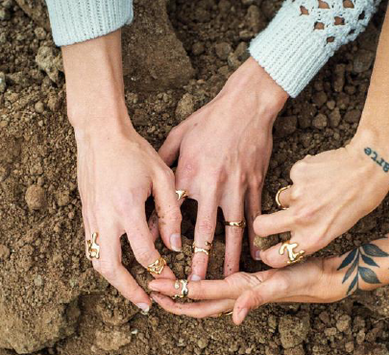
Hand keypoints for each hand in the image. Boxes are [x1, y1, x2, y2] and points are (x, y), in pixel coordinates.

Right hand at [76, 119, 180, 312]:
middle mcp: (105, 218)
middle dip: (129, 290)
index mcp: (127, 209)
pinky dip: (104, 262)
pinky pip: (91, 247)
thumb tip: (174, 246)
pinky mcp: (85, 213)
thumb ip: (170, 212)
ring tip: (131, 289)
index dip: (160, 269)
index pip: (144, 253)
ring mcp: (91, 217)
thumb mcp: (162, 177)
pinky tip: (118, 264)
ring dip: (114, 280)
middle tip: (146, 303)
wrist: (101, 135)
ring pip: (96, 261)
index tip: (172, 276)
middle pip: (111, 268)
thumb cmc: (135, 152)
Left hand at [148, 257, 341, 324]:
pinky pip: (221, 291)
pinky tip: (199, 286)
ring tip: (168, 292)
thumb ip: (257, 299)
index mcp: (240, 289)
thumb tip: (235, 317)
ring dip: (185, 297)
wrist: (321, 277)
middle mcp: (238, 293)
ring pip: (207, 300)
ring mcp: (243, 291)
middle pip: (198, 302)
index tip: (155, 287)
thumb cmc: (303, 279)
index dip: (176, 291)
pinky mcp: (250, 284)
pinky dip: (204, 290)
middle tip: (151, 292)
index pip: (201, 293)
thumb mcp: (280, 285)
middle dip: (174, 299)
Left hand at [153, 58, 287, 279]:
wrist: (246, 106)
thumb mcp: (179, 136)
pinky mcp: (255, 184)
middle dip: (199, 261)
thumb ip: (163, 161)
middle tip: (194, 285)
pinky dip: (256, 237)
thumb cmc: (210, 119)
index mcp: (189, 174)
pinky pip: (255, 216)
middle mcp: (212, 186)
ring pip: (233, 230)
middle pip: (204, 231)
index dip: (163, 238)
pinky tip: (255, 255)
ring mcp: (237, 187)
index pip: (172, 212)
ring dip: (229, 258)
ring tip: (227, 279)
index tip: (158, 260)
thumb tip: (151, 182)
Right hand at [254, 132, 388, 267]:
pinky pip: (292, 179)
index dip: (268, 256)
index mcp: (314, 237)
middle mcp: (302, 218)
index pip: (277, 257)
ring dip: (293, 196)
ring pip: (282, 198)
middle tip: (267, 223)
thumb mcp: (335, 229)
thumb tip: (288, 238)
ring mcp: (298, 194)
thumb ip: (309, 234)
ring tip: (317, 191)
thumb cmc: (357, 202)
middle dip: (260, 226)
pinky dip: (302, 178)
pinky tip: (319, 176)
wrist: (369, 168)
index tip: (265, 253)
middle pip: (261, 226)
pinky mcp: (297, 173)